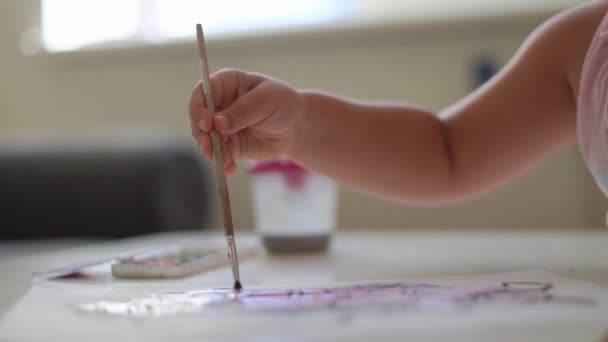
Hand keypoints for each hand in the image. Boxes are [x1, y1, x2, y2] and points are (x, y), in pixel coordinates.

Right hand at [189, 69, 304, 173]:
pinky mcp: (229, 144)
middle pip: (199, 118)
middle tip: (209, 147)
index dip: (199, 108)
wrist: (296, 126)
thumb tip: (218, 123)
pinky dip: (222, 161)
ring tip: (222, 160)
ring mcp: (221, 126)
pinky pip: (220, 154)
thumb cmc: (282, 103)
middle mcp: (219, 104)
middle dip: (202, 134)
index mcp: (226, 84)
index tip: (206, 123)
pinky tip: (229, 167)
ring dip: (211, 151)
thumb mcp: (266, 100)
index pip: (202, 93)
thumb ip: (242, 111)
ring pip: (206, 139)